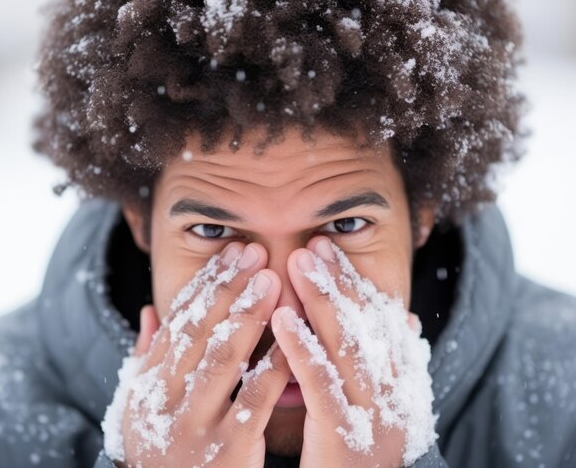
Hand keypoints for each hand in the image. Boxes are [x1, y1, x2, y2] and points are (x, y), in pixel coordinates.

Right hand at [105, 243, 290, 467]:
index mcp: (147, 385)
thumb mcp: (141, 408)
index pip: (178, 322)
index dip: (205, 284)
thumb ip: (146, 359)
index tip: (231, 254)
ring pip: (223, 358)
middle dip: (227, 287)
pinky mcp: (226, 450)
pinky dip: (274, 365)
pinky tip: (292, 337)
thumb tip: (150, 310)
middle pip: (199, 331)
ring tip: (271, 280)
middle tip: (254, 252)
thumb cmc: (165, 452)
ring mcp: (194, 425)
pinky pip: (254, 399)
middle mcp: (165, 400)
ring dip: (248, 314)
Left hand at [271, 237, 435, 467]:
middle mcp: (393, 391)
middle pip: (364, 324)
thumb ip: (394, 361)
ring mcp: (370, 411)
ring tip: (297, 263)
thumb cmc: (367, 449)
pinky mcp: (343, 433)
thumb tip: (408, 321)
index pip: (379, 319)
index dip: (354, 281)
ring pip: (346, 345)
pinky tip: (281, 319)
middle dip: (338, 280)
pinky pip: (322, 384)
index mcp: (402, 380)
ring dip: (321, 300)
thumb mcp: (388, 402)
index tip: (330, 248)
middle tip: (313, 244)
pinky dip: (302, 348)